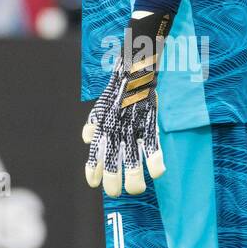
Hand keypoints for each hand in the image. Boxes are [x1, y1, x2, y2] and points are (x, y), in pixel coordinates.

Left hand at [82, 10, 170, 195]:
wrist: (137, 54)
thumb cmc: (122, 79)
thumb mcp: (104, 98)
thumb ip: (96, 119)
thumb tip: (87, 137)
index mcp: (105, 116)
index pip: (96, 146)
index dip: (93, 165)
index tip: (92, 183)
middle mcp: (116, 119)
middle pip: (112, 153)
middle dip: (112, 175)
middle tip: (115, 193)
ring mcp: (133, 116)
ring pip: (132, 150)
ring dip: (134, 173)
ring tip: (137, 190)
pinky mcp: (151, 112)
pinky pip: (154, 138)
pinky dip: (156, 155)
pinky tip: (159, 173)